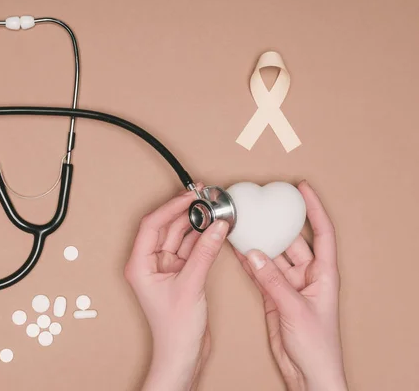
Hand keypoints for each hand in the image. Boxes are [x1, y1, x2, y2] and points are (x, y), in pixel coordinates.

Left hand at [124, 185, 228, 390]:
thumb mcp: (190, 285)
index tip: (189, 195)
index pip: (152, 225)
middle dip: (185, 212)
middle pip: (167, 227)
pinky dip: (202, 239)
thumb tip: (216, 227)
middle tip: (204, 198)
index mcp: (140, 264)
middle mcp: (150, 263)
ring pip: (180, 237)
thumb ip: (204, 253)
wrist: (182, 355)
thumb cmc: (175, 330)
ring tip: (212, 210)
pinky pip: (190, 249)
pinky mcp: (180, 274)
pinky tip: (213, 230)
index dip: (171, 207)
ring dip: (196, 224)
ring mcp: (165, 268)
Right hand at [234, 181, 347, 390]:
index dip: (314, 209)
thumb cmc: (317, 345)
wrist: (308, 372)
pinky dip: (249, 262)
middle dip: (278, 224)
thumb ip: (273, 281)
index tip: (302, 189)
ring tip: (244, 225)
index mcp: (323, 274)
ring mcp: (289, 285)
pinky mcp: (274, 296)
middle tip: (261, 207)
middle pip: (291, 241)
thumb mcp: (296, 308)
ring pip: (272, 256)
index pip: (321, 233)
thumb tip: (255, 255)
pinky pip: (260, 273)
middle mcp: (307, 275)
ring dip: (259, 243)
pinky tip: (238, 250)